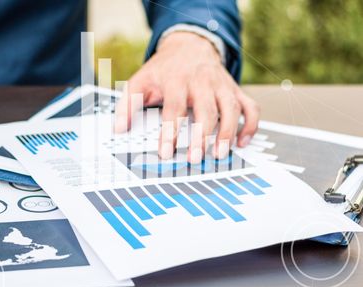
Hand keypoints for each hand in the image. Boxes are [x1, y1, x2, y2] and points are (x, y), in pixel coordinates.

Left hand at [114, 32, 258, 161]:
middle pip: (205, 110)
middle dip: (201, 136)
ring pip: (230, 108)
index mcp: (176, 79)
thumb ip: (127, 104)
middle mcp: (201, 81)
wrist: (189, 46)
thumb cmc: (164, 70)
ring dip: (227, 132)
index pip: (174, 108)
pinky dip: (250, 125)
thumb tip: (118, 129)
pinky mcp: (234, 90)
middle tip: (195, 159)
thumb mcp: (140, 80)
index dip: (170, 131)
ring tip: (220, 154)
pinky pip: (250, 107)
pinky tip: (242, 142)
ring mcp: (221, 85)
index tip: (166, 152)